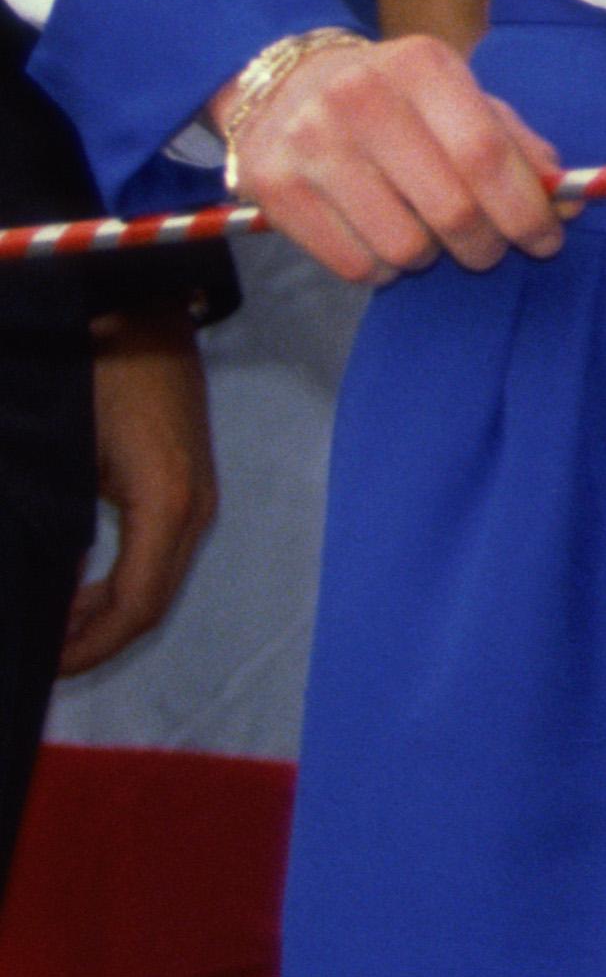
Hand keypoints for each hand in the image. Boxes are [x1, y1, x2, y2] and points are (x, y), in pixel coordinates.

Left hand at [57, 313, 211, 676]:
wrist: (141, 312)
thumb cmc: (96, 374)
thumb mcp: (66, 455)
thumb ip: (57, 527)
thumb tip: (49, 587)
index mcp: (167, 504)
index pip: (136, 606)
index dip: (88, 647)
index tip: (42, 664)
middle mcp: (194, 509)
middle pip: (151, 605)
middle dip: (95, 641)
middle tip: (38, 654)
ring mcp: (197, 497)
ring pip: (157, 584)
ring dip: (106, 616)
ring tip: (51, 627)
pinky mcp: (188, 487)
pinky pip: (158, 557)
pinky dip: (119, 586)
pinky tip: (78, 589)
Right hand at [228, 32, 566, 283]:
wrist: (287, 84)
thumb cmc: (396, 97)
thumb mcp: (459, 97)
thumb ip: (515, 144)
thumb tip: (566, 201)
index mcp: (421, 66)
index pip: (486, 154)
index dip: (525, 209)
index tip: (548, 239)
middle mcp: (360, 98)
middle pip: (451, 209)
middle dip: (485, 245)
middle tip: (488, 248)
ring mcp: (310, 144)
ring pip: (404, 247)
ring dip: (431, 257)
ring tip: (426, 233)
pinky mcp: (272, 190)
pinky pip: (355, 266)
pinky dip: (383, 269)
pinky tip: (381, 239)